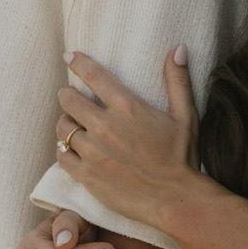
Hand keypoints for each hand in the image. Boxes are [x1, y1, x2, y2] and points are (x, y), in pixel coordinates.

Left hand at [54, 48, 200, 230]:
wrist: (175, 199)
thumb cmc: (182, 157)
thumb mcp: (185, 115)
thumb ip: (177, 81)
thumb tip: (178, 48)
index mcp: (127, 107)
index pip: (93, 75)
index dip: (77, 62)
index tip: (69, 56)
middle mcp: (105, 127)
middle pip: (68, 100)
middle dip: (67, 95)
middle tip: (71, 97)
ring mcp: (93, 152)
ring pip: (63, 128)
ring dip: (65, 123)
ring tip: (72, 124)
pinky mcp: (87, 175)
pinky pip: (62, 156)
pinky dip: (64, 150)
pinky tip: (72, 150)